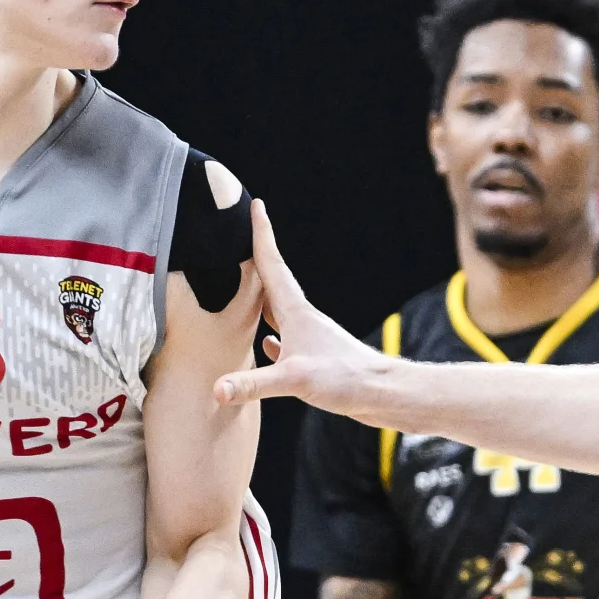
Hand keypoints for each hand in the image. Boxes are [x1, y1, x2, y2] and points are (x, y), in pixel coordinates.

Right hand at [215, 205, 382, 414]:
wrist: (381, 393)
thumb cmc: (345, 380)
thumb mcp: (293, 381)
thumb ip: (252, 385)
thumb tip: (217, 389)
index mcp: (296, 313)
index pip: (272, 264)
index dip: (262, 234)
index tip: (256, 204)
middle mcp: (302, 318)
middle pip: (274, 279)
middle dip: (258, 256)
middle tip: (245, 235)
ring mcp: (309, 337)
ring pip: (278, 308)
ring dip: (262, 294)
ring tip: (247, 285)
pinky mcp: (314, 358)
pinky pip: (286, 338)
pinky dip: (272, 334)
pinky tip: (268, 342)